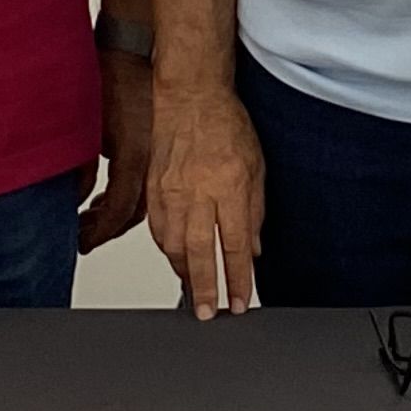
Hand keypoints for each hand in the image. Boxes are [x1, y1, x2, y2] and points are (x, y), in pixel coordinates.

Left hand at [81, 50, 153, 251]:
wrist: (133, 48)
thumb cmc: (110, 79)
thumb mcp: (85, 127)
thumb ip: (81, 169)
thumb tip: (75, 201)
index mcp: (136, 157)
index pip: (120, 211)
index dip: (98, 231)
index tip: (80, 242)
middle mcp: (155, 161)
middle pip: (135, 213)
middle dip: (106, 228)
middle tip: (81, 235)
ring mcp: (160, 156)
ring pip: (144, 201)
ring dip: (116, 215)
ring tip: (91, 220)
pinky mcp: (159, 148)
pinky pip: (147, 185)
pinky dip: (125, 198)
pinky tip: (106, 199)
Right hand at [147, 83, 263, 316]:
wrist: (190, 96)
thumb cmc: (226, 124)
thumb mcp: (257, 166)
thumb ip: (255, 211)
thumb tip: (252, 250)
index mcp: (229, 186)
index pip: (234, 246)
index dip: (238, 279)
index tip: (240, 302)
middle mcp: (198, 192)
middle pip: (200, 253)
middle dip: (206, 288)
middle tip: (211, 313)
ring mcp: (171, 191)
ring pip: (173, 245)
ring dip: (184, 273)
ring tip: (195, 290)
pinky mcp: (153, 188)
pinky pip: (157, 229)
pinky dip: (167, 250)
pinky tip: (176, 259)